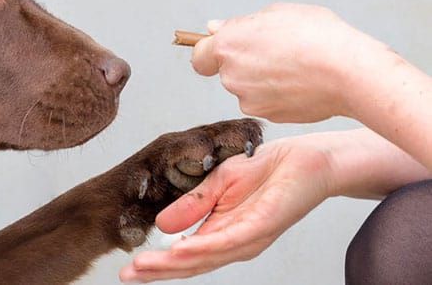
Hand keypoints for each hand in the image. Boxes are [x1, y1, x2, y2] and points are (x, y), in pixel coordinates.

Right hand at [119, 136, 332, 282]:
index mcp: (222, 233)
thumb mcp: (218, 184)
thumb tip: (162, 225)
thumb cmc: (267, 170)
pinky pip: (227, 240)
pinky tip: (179, 248)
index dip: (156, 264)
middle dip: (157, 271)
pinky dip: (201, 247)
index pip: (185, 255)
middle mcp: (234, 243)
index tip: (128, 269)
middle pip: (191, 264)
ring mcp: (248, 238)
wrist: (306, 159)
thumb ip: (192, 205)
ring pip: (205, 257)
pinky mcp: (261, 225)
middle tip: (127, 275)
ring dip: (172, 263)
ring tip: (144, 266)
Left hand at [190, 3, 389, 122]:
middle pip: (229, 71)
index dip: (210, 53)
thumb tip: (215, 29)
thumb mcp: (277, 13)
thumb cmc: (317, 36)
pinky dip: (278, 95)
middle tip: (278, 51)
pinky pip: (267, 102)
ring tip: (296, 66)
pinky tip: (302, 83)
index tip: (225, 49)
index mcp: (228, 45)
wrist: (349, 73)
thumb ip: (240, 24)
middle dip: (246, 62)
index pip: (199, 57)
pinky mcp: (267, 115)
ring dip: (263, 79)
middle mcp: (231, 76)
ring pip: (248, 88)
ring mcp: (248, 99)